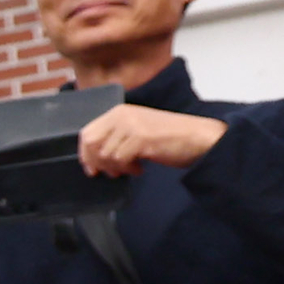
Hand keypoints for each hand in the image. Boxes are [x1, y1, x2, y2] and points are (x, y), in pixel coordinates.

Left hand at [77, 104, 225, 176]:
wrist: (198, 137)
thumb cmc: (168, 137)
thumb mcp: (136, 129)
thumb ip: (115, 136)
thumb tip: (92, 156)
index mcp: (118, 111)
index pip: (87, 133)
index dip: (85, 154)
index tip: (92, 168)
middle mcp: (122, 115)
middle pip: (91, 144)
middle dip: (97, 163)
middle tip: (113, 172)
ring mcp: (131, 125)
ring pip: (105, 155)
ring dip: (117, 168)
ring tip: (133, 167)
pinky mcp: (141, 138)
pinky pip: (120, 160)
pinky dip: (128, 169)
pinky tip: (140, 168)